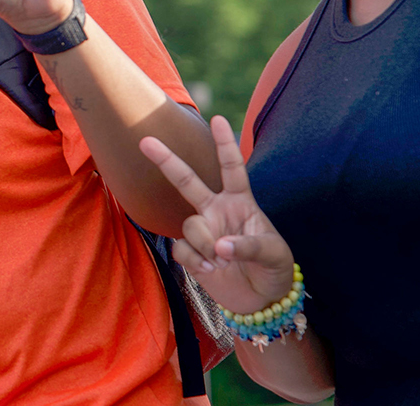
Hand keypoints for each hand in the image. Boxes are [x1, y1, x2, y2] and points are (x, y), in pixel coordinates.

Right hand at [139, 116, 296, 313]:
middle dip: (167, 161)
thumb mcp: (273, 254)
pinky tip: (210, 269)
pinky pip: (181, 248)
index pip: (232, 169)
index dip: (225, 144)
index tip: (218, 119)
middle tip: (146, 141)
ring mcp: (203, 231)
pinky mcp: (191, 253)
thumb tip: (219, 246)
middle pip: (188, 181)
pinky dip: (195, 260)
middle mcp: (217, 211)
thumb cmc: (274, 269)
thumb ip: (249, 246)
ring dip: (204, 244)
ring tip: (221, 260)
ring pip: (189, 225)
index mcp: (240, 202)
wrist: (261, 300)